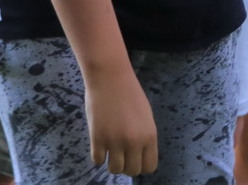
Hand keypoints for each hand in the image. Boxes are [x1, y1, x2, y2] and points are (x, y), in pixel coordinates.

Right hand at [85, 62, 157, 176]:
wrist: (110, 77)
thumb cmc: (130, 92)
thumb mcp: (146, 116)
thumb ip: (144, 136)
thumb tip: (139, 154)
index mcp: (150, 136)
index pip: (149, 167)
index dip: (141, 164)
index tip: (135, 157)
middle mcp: (134, 142)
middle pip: (132, 171)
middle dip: (127, 165)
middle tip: (121, 153)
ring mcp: (115, 142)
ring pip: (115, 169)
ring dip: (112, 162)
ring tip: (110, 149)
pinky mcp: (97, 139)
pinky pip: (98, 160)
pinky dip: (98, 155)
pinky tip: (100, 143)